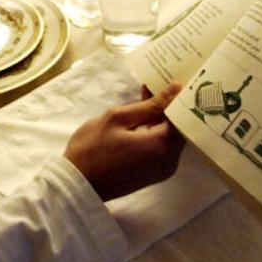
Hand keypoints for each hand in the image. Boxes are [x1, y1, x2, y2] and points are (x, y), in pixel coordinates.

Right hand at [64, 83, 185, 201]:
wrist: (76, 184)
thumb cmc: (92, 149)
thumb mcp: (117, 119)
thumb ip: (150, 105)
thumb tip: (176, 90)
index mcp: (163, 147)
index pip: (185, 116)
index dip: (181, 96)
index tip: (175, 78)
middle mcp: (170, 161)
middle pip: (180, 127)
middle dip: (169, 105)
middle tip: (159, 83)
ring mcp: (162, 170)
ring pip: (170, 136)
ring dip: (161, 117)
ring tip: (147, 95)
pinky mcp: (153, 173)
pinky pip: (162, 146)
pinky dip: (155, 130)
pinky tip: (141, 117)